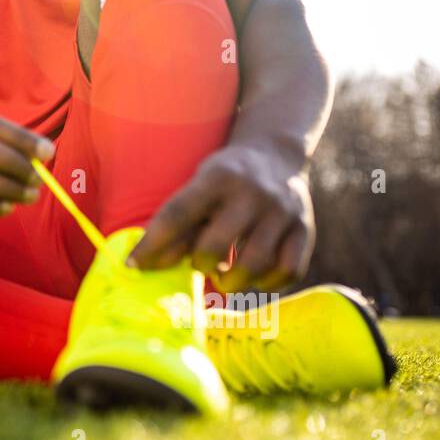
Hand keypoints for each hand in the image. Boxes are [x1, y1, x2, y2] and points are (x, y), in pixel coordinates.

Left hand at [129, 144, 314, 292]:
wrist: (277, 154)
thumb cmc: (225, 179)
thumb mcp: (198, 187)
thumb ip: (176, 225)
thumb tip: (143, 266)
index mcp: (216, 178)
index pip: (177, 214)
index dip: (152, 244)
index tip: (134, 265)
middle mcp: (251, 194)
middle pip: (214, 246)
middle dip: (200, 264)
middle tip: (201, 264)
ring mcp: (282, 212)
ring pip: (253, 265)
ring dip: (231, 282)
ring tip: (225, 277)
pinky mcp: (305, 229)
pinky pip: (288, 271)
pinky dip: (267, 284)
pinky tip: (255, 277)